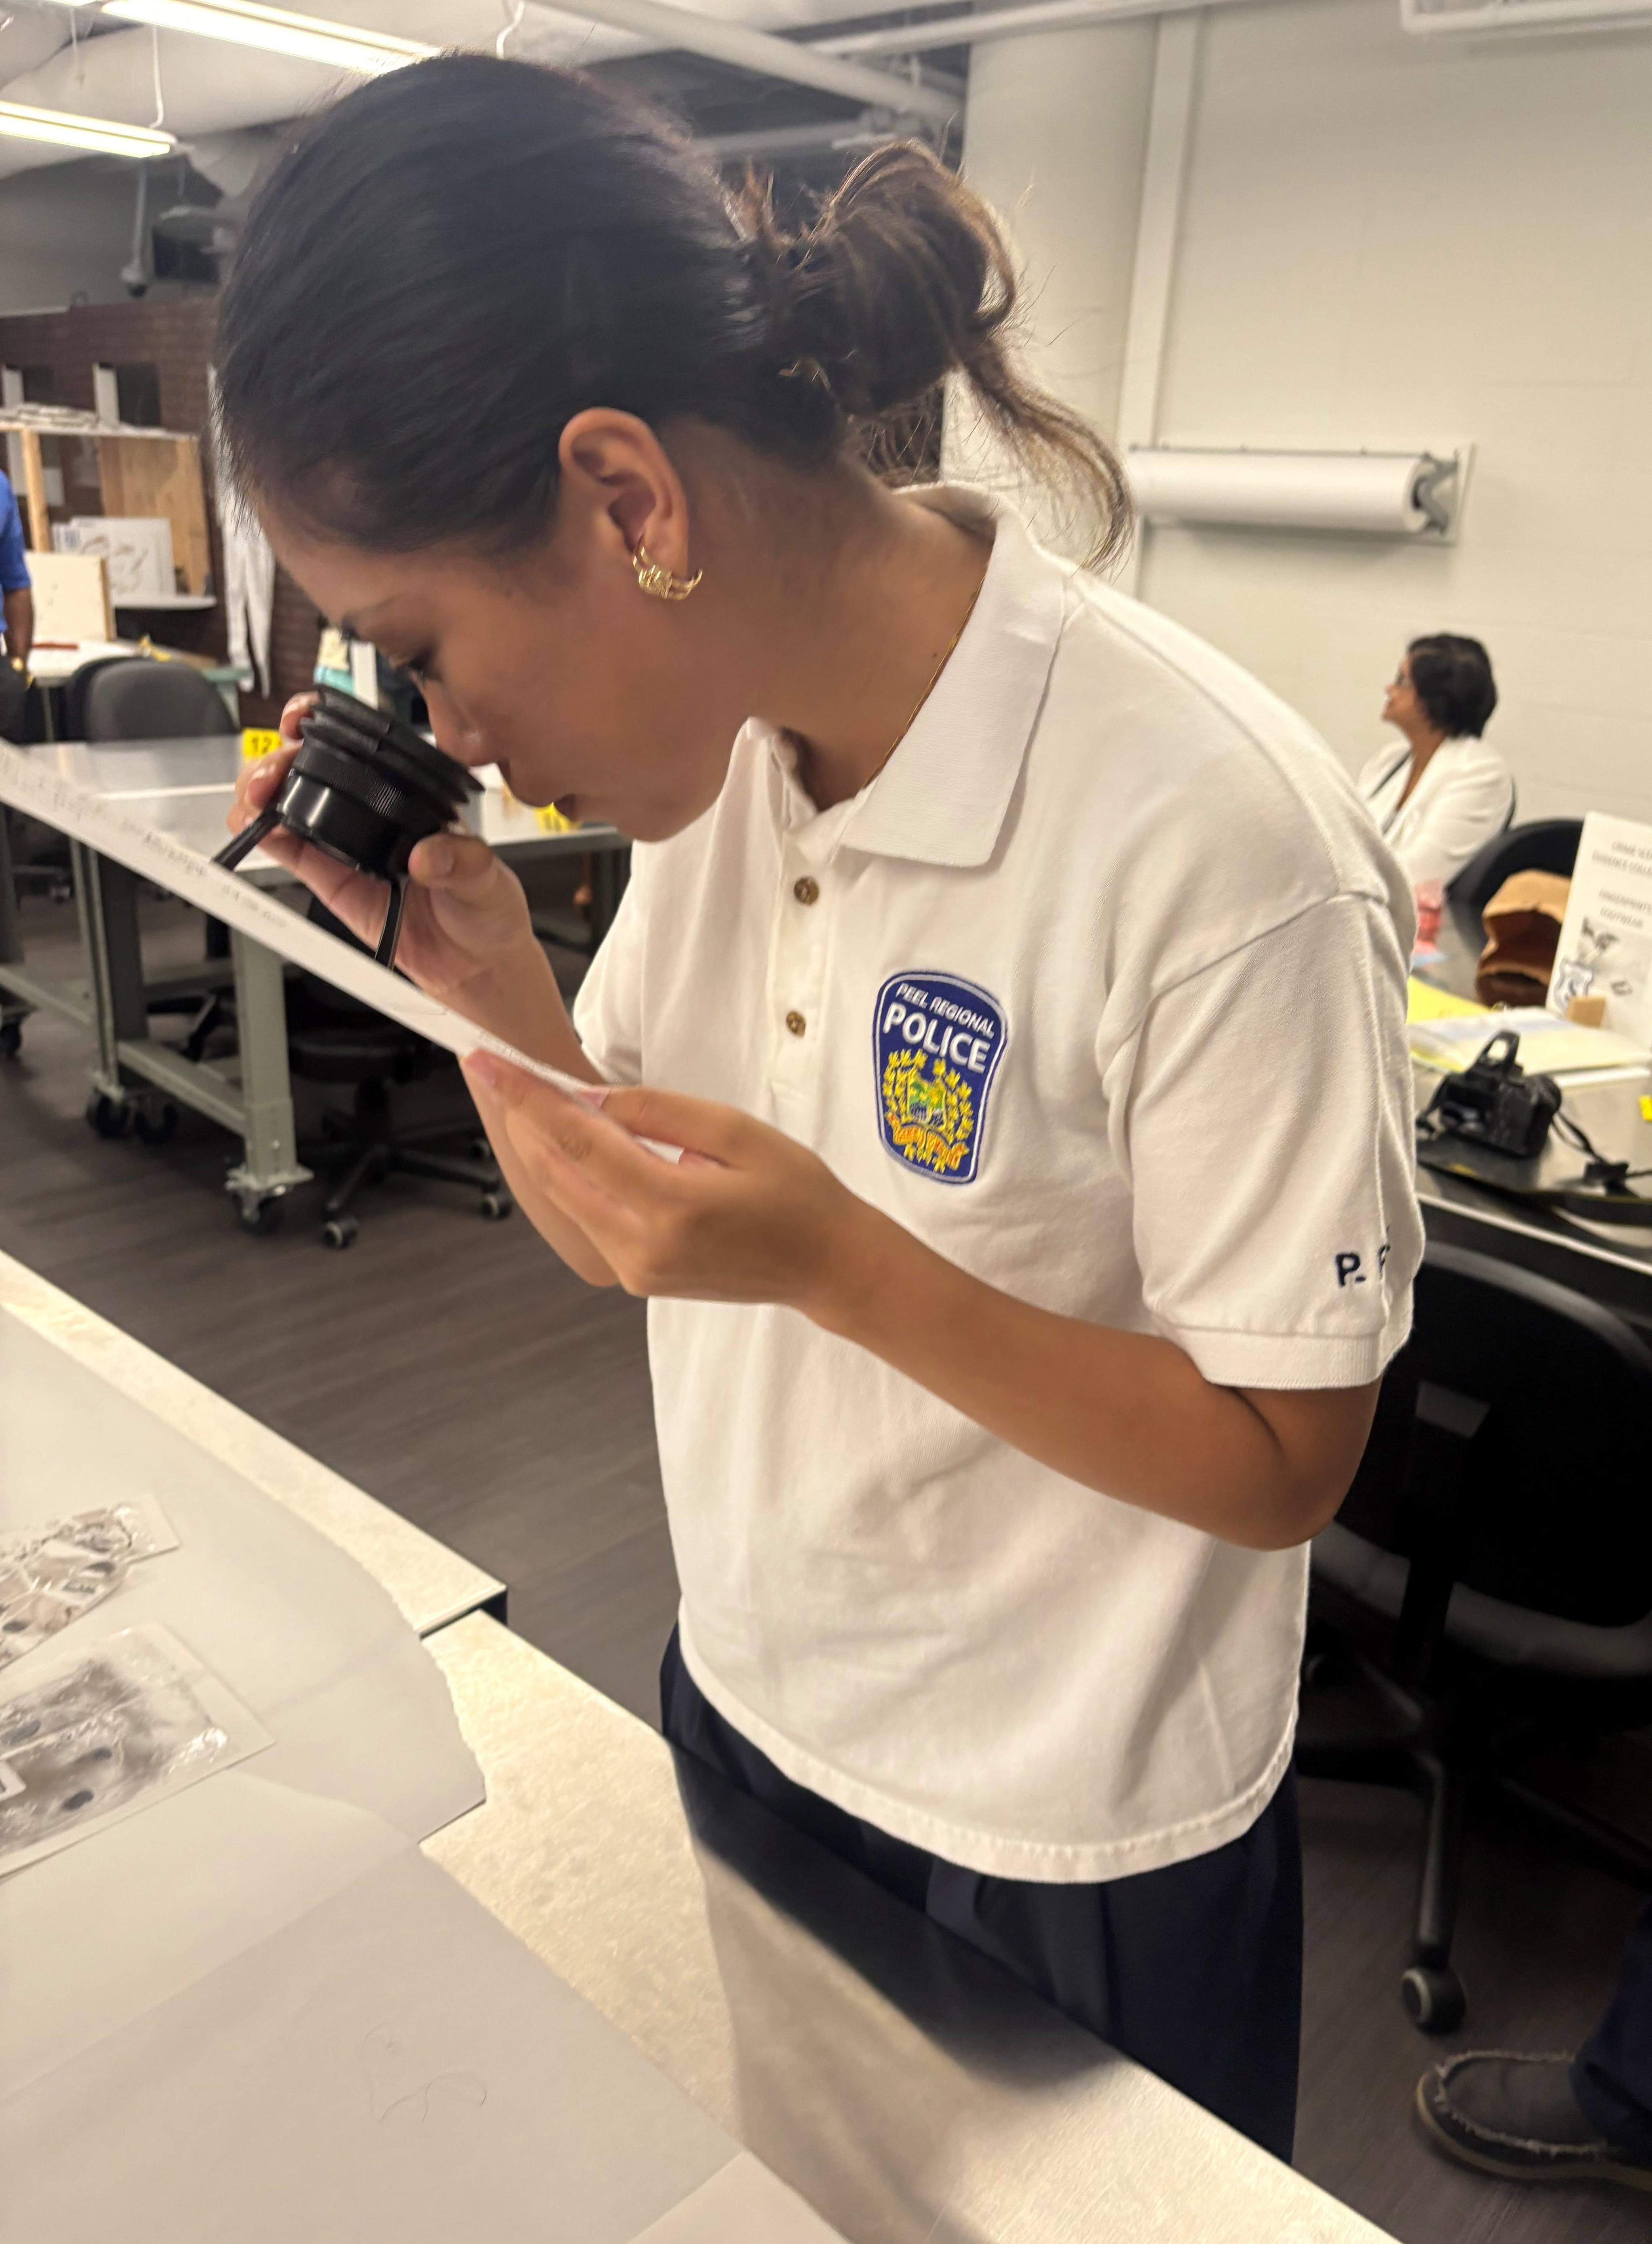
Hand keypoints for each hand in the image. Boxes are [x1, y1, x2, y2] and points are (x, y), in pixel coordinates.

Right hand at [227, 692, 534, 1006]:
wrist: (475, 965)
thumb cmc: (488, 910)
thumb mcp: (487, 878)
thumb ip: (462, 863)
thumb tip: (428, 854)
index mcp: (410, 796)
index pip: (362, 747)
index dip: (325, 725)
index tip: (306, 720)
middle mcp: (373, 813)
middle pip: (311, 769)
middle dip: (280, 760)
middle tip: (272, 775)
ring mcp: (346, 843)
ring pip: (290, 803)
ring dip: (263, 794)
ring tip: (257, 799)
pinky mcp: (330, 879)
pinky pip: (290, 850)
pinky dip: (265, 836)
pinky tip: (256, 829)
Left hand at [461, 1056, 873, 1314]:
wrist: (826, 1265)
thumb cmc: (796, 1193)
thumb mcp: (737, 1131)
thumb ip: (659, 1111)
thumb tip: (590, 1097)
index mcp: (674, 1208)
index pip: (579, 1142)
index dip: (527, 1098)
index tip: (488, 1062)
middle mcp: (643, 1249)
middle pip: (558, 1174)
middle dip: (521, 1118)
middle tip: (496, 1069)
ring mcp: (637, 1271)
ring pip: (566, 1198)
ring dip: (543, 1148)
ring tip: (529, 1097)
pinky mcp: (637, 1278)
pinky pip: (588, 1218)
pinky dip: (572, 1177)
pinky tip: (571, 1142)